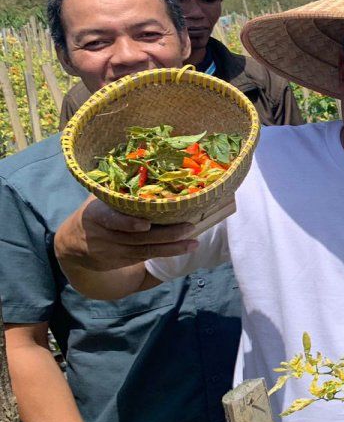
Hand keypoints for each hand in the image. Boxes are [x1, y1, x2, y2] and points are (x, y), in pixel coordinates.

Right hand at [54, 197, 196, 271]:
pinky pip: (147, 256)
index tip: (145, 224)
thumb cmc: (94, 212)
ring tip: (194, 242)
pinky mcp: (122, 260)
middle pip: (138, 237)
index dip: (127, 223)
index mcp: (95, 215)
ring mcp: (113, 250)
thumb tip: (146, 161)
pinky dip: (168, 252)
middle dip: (165, 233)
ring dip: (172, 247)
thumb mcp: (98, 199)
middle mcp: (105, 235)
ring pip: (146, 250)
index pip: (111, 219)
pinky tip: (186, 246)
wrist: (71, 244)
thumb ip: (117, 189)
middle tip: (189, 226)